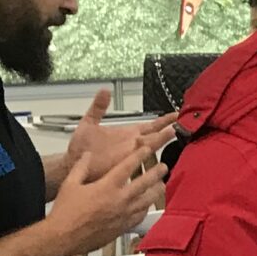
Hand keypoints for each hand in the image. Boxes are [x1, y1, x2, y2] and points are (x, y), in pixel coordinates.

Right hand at [51, 146, 164, 254]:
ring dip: (156, 191)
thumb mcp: (69, 184)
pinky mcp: (123, 227)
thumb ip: (80, 167)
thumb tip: (87, 156)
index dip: (140, 155)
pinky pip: (141, 216)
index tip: (147, 149)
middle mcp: (119, 200)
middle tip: (164, 167)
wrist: (64, 237)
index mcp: (107, 187)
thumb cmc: (65, 213)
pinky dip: (146, 208)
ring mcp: (124, 214)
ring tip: (162, 185)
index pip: (128, 166)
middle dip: (156, 172)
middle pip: (145, 183)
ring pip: (147, 200)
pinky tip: (147, 205)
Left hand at [59, 89, 175, 187]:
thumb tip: (105, 90)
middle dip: (170, 129)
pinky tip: (153, 151)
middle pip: (156, 135)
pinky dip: (146, 157)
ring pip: (150, 146)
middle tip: (184, 123)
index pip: (152, 125)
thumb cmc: (82, 147)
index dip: (165, 120)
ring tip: (173, 132)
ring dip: (160, 139)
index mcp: (129, 134)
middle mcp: (133, 144)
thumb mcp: (89, 122)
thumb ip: (98, 107)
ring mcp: (130, 155)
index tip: (178, 114)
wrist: (72, 163)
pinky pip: (138, 160)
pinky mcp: (123, 165)